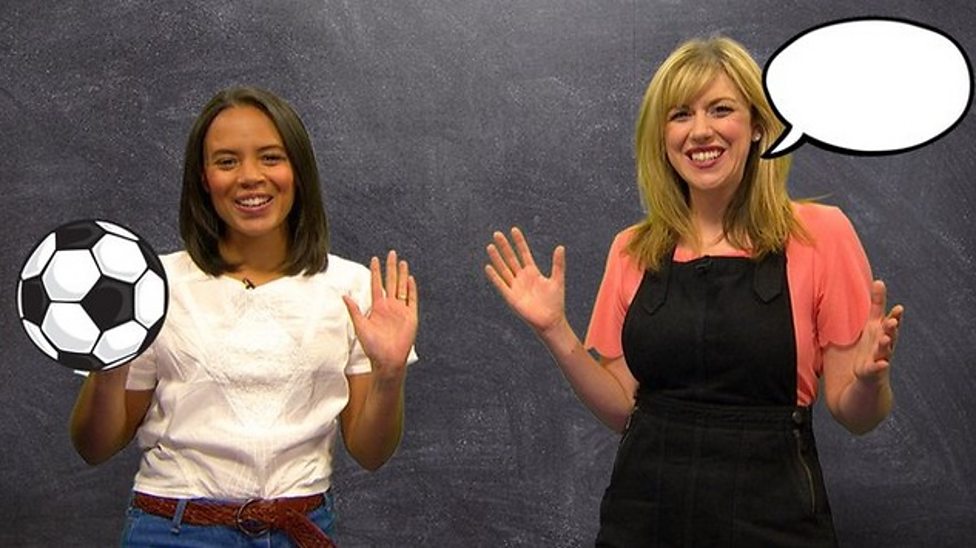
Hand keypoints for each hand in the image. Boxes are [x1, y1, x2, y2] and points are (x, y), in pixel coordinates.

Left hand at [343, 250, 417, 378]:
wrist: (387, 360)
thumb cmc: (372, 347)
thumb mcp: (360, 326)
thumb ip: (354, 310)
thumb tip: (344, 295)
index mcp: (378, 307)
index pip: (376, 285)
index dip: (376, 272)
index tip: (375, 259)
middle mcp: (390, 306)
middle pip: (391, 282)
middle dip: (391, 268)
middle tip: (392, 253)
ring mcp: (401, 311)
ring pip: (402, 288)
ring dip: (402, 275)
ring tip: (402, 262)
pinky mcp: (411, 317)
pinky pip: (412, 300)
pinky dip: (412, 290)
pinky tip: (410, 279)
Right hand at [485, 227, 565, 333]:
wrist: (550, 321)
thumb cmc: (555, 302)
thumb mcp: (557, 280)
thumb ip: (558, 264)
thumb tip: (561, 246)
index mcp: (532, 272)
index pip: (524, 253)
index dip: (519, 242)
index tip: (514, 230)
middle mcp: (522, 277)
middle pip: (511, 258)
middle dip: (505, 246)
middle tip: (497, 233)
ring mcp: (515, 286)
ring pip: (504, 269)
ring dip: (497, 258)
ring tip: (490, 246)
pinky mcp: (511, 297)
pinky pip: (501, 285)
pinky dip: (495, 276)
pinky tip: (488, 266)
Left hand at [853, 280, 903, 384]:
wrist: (871, 374)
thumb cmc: (873, 344)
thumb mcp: (873, 323)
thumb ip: (877, 304)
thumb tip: (879, 281)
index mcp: (884, 332)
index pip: (892, 322)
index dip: (896, 316)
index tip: (900, 308)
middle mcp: (885, 344)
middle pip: (890, 335)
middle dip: (892, 328)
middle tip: (893, 321)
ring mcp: (880, 358)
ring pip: (884, 350)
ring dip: (886, 344)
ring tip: (885, 338)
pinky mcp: (872, 370)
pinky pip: (877, 368)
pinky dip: (879, 366)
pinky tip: (882, 364)